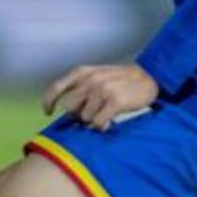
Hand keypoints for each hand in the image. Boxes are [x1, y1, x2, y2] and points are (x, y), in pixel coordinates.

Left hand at [43, 64, 159, 131]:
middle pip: (70, 108)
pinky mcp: (115, 101)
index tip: (48, 111)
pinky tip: (110, 119)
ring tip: (106, 111)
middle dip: (79, 113)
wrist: (148, 78)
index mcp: (83, 72)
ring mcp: (103, 90)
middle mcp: (91, 79)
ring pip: (85, 118)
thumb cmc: (119, 80)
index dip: (49, 101)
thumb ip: (80, 88)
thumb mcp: (96, 76)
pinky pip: (98, 123)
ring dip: (94, 119)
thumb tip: (66, 111)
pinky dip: (102, 125)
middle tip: (93, 112)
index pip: (57, 87)